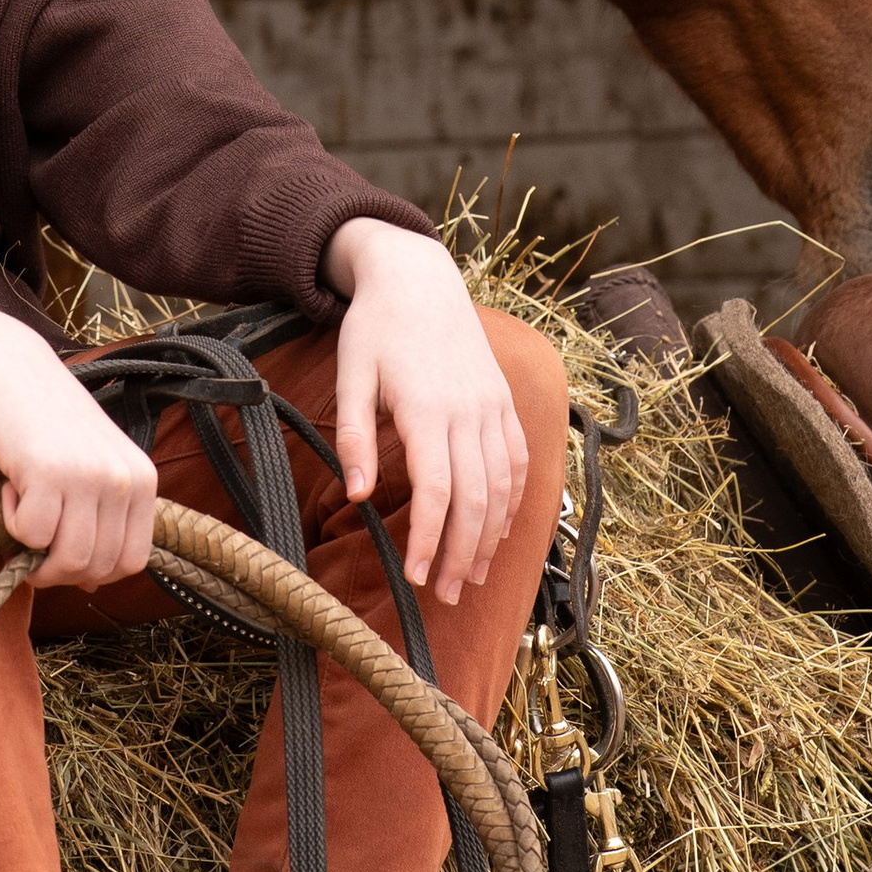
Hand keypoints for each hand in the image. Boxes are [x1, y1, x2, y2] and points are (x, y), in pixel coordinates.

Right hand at [0, 288, 157, 589]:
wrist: (7, 362)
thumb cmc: (45, 417)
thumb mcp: (92, 463)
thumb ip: (103, 516)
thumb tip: (94, 584)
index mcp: (143, 478)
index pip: (133, 562)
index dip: (93, 571)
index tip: (61, 550)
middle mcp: (123, 478)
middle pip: (98, 567)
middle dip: (57, 568)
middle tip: (31, 535)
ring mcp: (88, 475)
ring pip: (68, 561)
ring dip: (34, 554)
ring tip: (22, 512)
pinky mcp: (47, 472)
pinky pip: (31, 537)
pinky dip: (12, 524)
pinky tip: (10, 487)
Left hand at [321, 220, 529, 606]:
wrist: (417, 277)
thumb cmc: (376, 327)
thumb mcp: (352, 373)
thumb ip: (356, 434)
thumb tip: (356, 495)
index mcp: (427, 407)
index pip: (436, 491)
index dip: (429, 539)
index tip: (415, 575)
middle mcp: (468, 410)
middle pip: (475, 498)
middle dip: (461, 552)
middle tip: (442, 594)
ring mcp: (492, 405)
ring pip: (503, 484)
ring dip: (490, 536)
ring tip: (470, 575)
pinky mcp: (503, 400)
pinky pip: (519, 458)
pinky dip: (513, 499)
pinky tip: (498, 529)